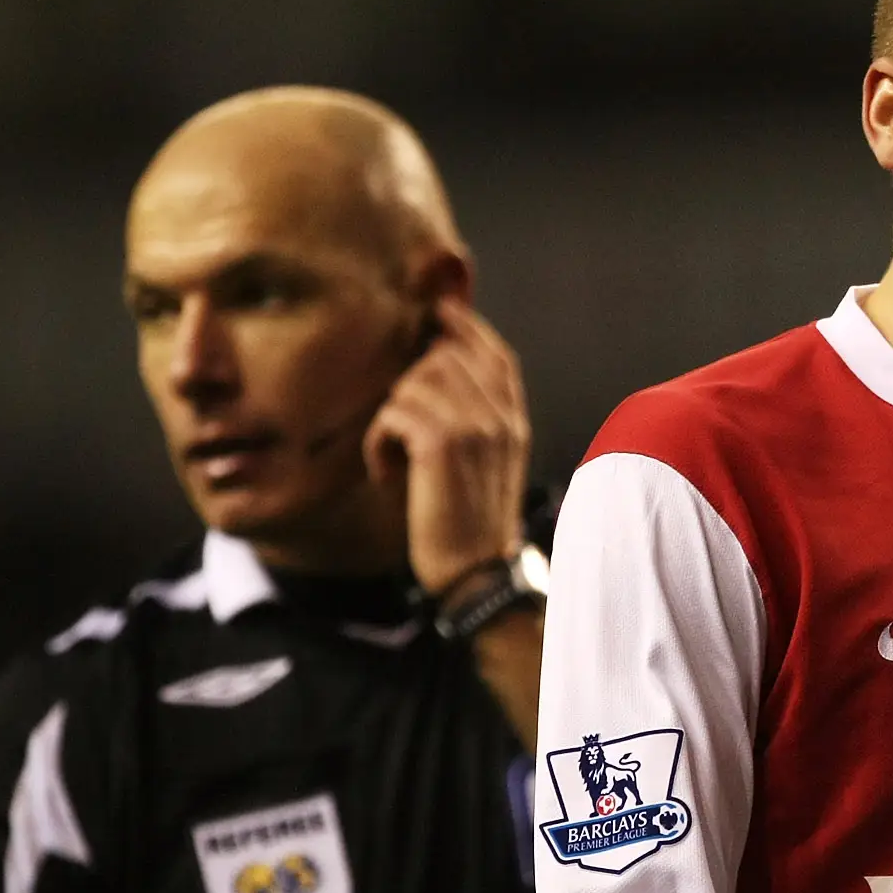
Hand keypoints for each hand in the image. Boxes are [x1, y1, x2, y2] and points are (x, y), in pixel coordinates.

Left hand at [361, 295, 531, 599]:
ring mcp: (477, 428)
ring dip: (390, 414)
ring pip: (415, 379)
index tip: (434, 317)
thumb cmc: (466, 521)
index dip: (464, 327)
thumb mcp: (485, 463)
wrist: (474, 575)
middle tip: (399, 425)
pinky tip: (384, 471)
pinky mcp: (443, 446)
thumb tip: (436, 366)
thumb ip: (476, 416)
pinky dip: (378, 441)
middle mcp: (501, 417)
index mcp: (515, 420)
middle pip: (445, 355)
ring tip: (392, 453)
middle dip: (410, 381)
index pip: (495, 353)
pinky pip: (394, 411)